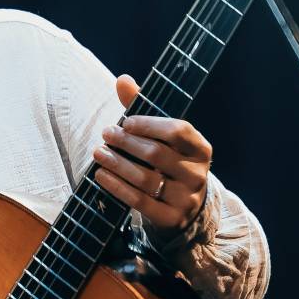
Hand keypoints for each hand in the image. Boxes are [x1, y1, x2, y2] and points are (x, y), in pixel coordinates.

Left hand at [91, 74, 211, 243]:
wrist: (184, 207)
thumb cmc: (168, 162)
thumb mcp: (162, 137)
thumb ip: (143, 108)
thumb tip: (122, 79)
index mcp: (201, 148)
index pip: (178, 131)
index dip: (150, 125)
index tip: (125, 122)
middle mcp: (197, 174)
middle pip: (157, 154)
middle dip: (127, 143)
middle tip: (106, 134)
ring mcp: (186, 199)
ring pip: (146, 178)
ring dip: (117, 164)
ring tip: (98, 153)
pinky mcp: (171, 219)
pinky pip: (139, 201)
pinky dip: (117, 187)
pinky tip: (101, 175)